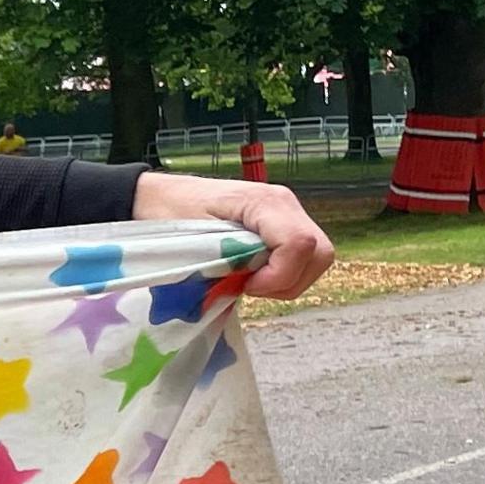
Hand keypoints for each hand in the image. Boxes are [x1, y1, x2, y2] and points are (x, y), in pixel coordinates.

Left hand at [131, 169, 334, 299]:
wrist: (164, 196)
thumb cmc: (173, 213)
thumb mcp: (194, 241)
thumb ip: (226, 263)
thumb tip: (246, 285)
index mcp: (264, 202)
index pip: (299, 244)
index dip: (279, 275)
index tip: (247, 286)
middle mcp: (286, 204)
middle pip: (320, 253)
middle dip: (289, 281)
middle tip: (251, 287)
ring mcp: (290, 212)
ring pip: (317, 258)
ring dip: (288, 280)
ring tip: (250, 281)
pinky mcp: (285, 224)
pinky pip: (304, 256)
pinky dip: (285, 273)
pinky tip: (255, 273)